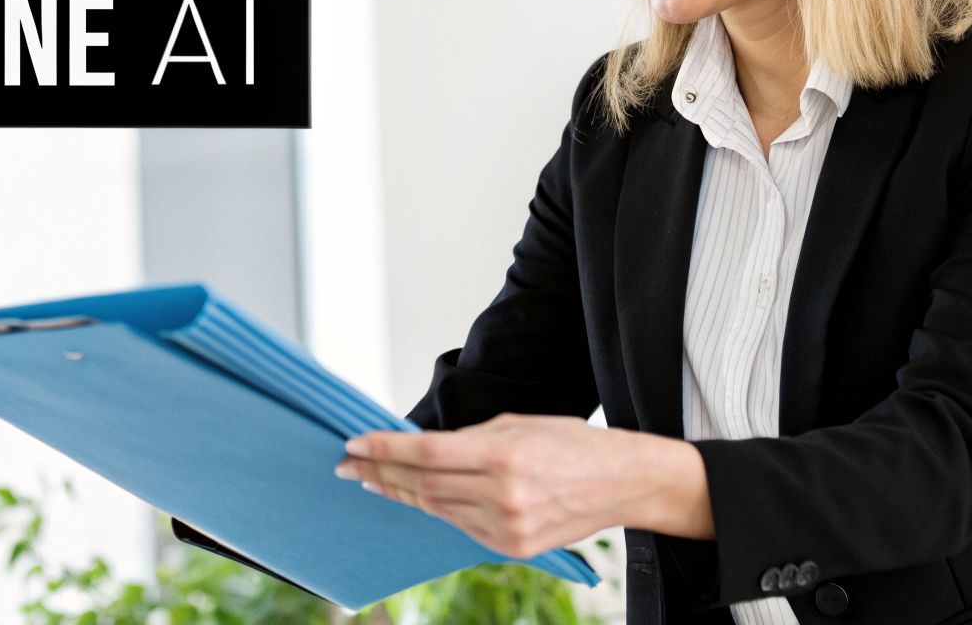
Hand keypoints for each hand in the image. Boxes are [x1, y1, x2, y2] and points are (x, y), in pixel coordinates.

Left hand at [334, 413, 713, 557]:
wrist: (623, 482)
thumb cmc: (572, 444)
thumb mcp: (517, 425)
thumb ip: (468, 439)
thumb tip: (421, 448)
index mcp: (501, 455)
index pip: (425, 452)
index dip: (385, 449)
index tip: (354, 443)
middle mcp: (501, 494)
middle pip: (422, 483)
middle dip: (380, 471)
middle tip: (348, 463)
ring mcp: (506, 526)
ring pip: (436, 507)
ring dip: (401, 492)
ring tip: (372, 479)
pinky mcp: (511, 546)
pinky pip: (460, 525)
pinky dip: (435, 508)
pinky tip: (416, 496)